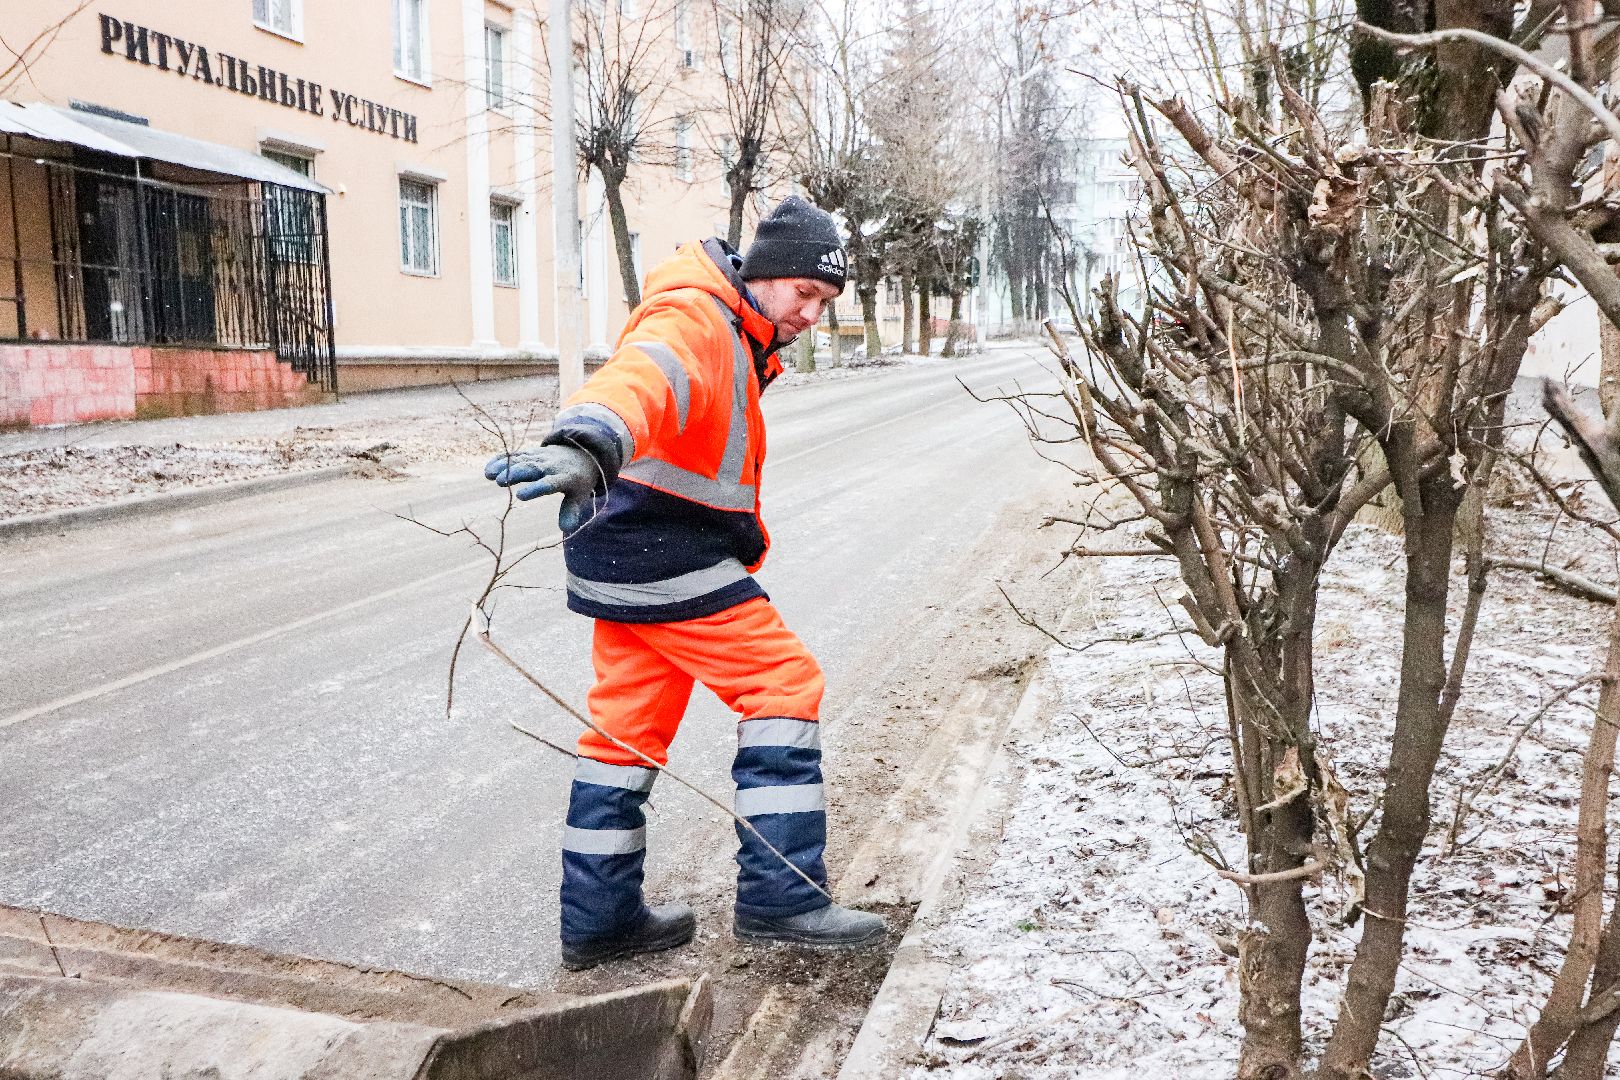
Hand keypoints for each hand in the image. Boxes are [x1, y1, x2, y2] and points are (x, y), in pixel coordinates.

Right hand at [484, 446, 600, 532]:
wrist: (580, 453)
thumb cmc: (578, 481)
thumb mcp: (579, 495)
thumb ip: (571, 511)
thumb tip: (566, 528)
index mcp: (564, 478)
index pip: (549, 483)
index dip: (536, 488)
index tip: (521, 495)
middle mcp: (550, 466)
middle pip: (531, 468)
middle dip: (516, 473)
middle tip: (500, 481)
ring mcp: (539, 458)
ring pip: (521, 460)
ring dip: (504, 466)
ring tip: (488, 475)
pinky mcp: (531, 453)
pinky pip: (516, 455)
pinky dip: (502, 460)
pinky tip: (488, 468)